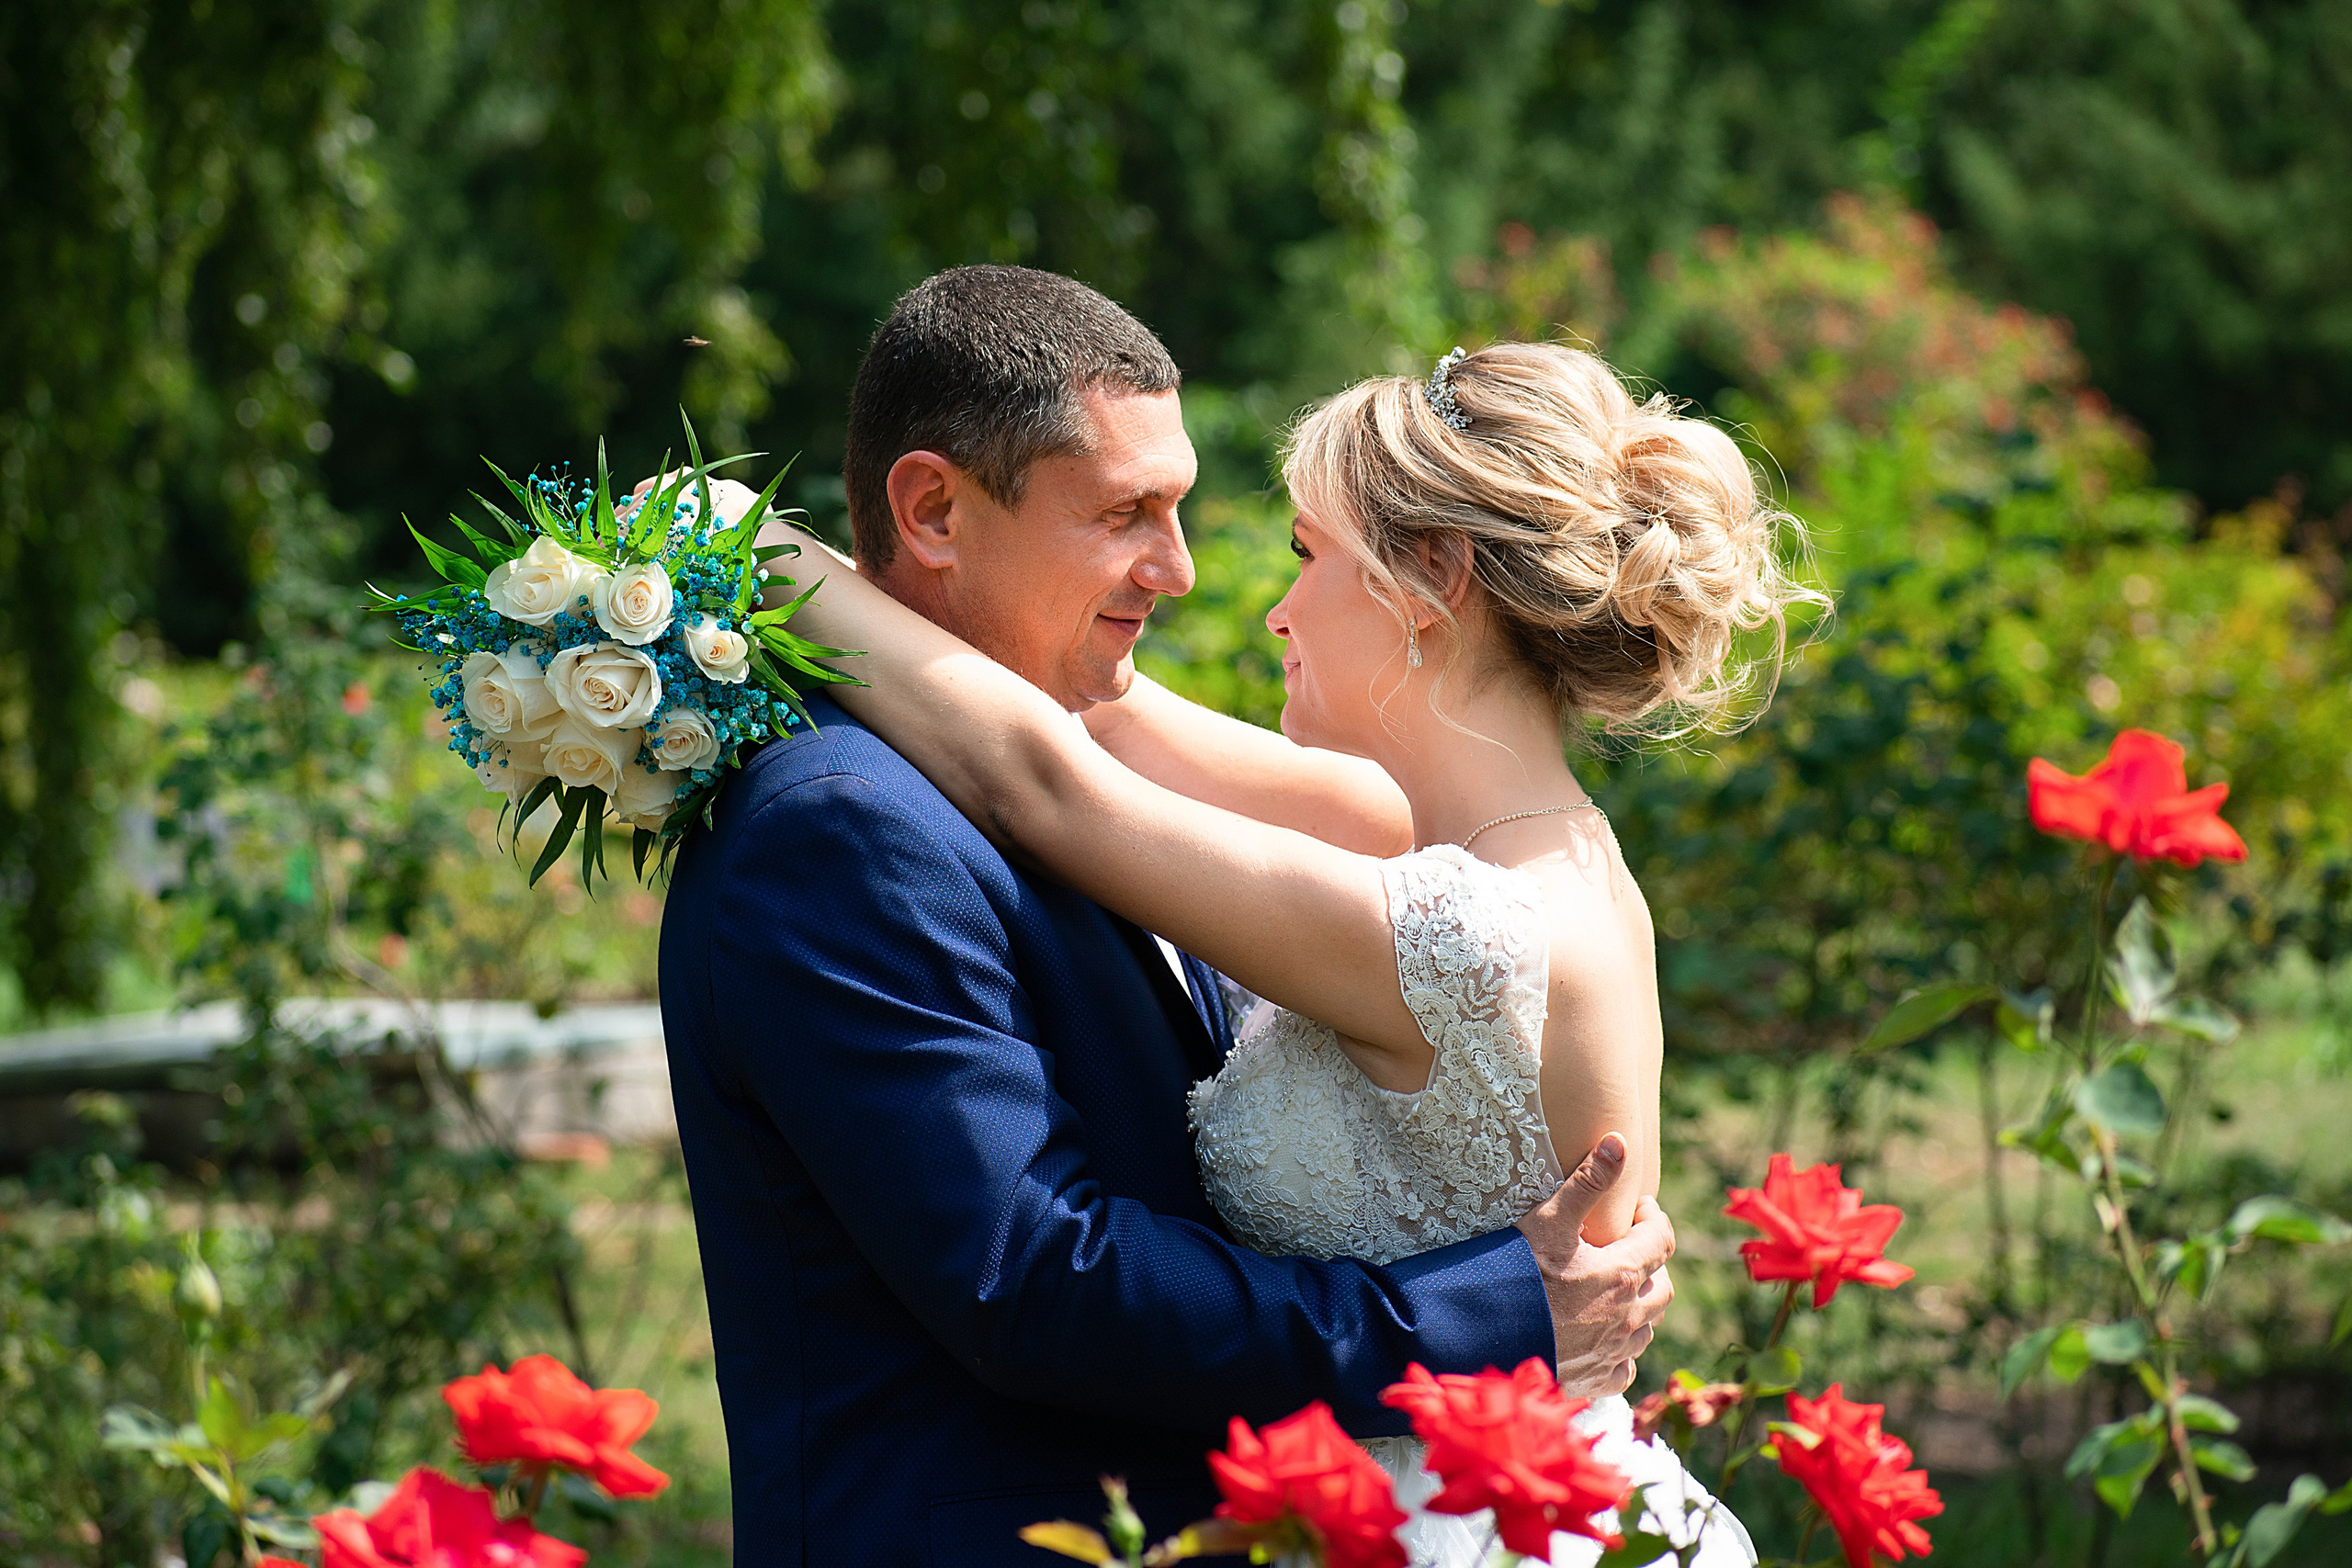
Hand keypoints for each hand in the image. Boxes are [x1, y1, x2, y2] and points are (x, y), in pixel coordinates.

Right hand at [1513, 1133, 1675, 1396]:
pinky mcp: (1596, 1379)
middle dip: (1651, 1262)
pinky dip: (1622, 1348)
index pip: (1662, 1239)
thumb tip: (1620, 1142)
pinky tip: (1602, 1336)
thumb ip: (1587, 1181)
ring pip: (1649, 1326)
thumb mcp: (1548, 1220)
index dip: (1653, 1218)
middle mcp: (1628, 1316)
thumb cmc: (1515, 1276)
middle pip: (1663, 1285)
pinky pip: (1626, 1365)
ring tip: (1613, 1289)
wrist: (1481, 1340)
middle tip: (1625, 1247)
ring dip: (1640, 1305)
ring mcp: (1614, 1352)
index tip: (1636, 1207)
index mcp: (1623, 1273)